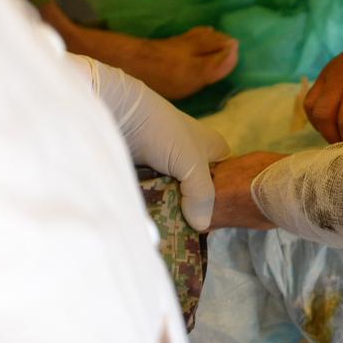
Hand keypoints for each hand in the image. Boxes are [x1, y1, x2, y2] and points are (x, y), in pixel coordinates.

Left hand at [67, 54, 230, 229]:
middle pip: (200, 191)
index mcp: (212, 148)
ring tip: (174, 228)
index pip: (225, 179)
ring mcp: (168, 166)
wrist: (117, 114)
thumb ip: (202, 196)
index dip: (222, 198)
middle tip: (192, 227)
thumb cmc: (163, 131)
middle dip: (195, 208)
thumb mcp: (192, 163)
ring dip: (174, 208)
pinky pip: (156, 194)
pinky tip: (156, 218)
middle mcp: (193, 157)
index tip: (217, 219)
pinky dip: (155, 204)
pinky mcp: (146, 173)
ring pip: (177, 195)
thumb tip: (202, 226)